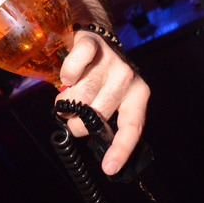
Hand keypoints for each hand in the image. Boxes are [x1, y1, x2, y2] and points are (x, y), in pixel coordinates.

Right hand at [55, 31, 149, 175]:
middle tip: (72, 115)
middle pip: (96, 115)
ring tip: (68, 95)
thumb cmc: (100, 74)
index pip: (132, 126)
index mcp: (138, 94)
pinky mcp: (92, 44)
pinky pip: (72, 70)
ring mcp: (111, 60)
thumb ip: (105, 118)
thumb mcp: (111, 97)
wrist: (93, 35)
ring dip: (66, 101)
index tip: (110, 167)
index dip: (121, 149)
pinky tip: (68, 76)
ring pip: (80, 96)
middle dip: (77, 122)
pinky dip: (65, 76)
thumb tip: (94, 142)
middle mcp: (128, 77)